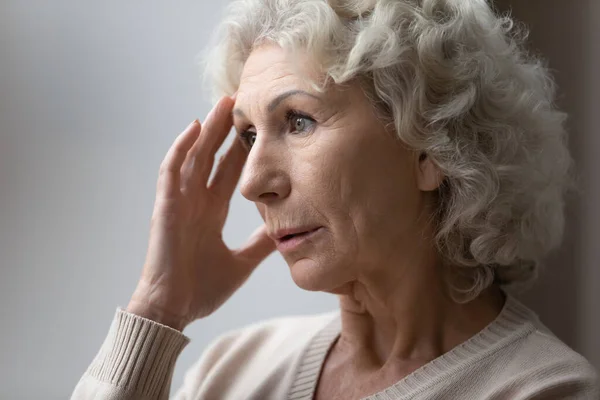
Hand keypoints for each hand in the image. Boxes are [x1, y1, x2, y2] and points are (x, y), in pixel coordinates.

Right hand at [127, 96, 275, 330]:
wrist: (174, 309)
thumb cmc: (201, 289)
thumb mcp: (243, 261)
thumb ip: (260, 243)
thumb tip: (285, 230)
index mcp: (212, 212)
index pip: (229, 173)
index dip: (241, 151)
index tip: (258, 130)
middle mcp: (196, 202)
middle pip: (213, 157)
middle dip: (227, 131)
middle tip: (243, 104)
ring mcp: (180, 201)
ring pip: (194, 156)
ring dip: (207, 130)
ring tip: (223, 104)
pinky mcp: (166, 206)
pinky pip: (171, 171)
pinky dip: (181, 148)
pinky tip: (195, 127)